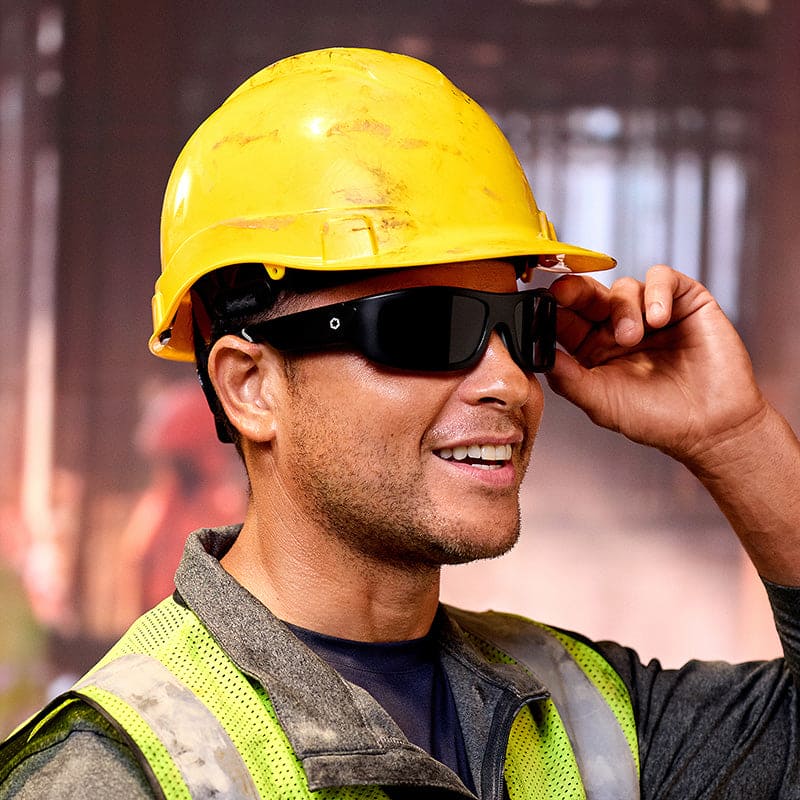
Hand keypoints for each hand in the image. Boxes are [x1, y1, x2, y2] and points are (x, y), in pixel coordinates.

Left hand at [546, 265, 765, 465]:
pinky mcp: (683, 302)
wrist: (712, 427)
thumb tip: (538, 356)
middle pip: (589, 295)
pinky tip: (658, 318)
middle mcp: (617, 328)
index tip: (539, 305)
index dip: (551, 309)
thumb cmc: (656, 420)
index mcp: (592, 349)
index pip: (565, 319)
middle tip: (566, 292)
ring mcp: (650, 313)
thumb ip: (568, 379)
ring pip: (623, 287)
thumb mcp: (600, 402)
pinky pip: (662, 277)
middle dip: (576, 290)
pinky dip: (656, 292)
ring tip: (633, 337)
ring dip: (623, 308)